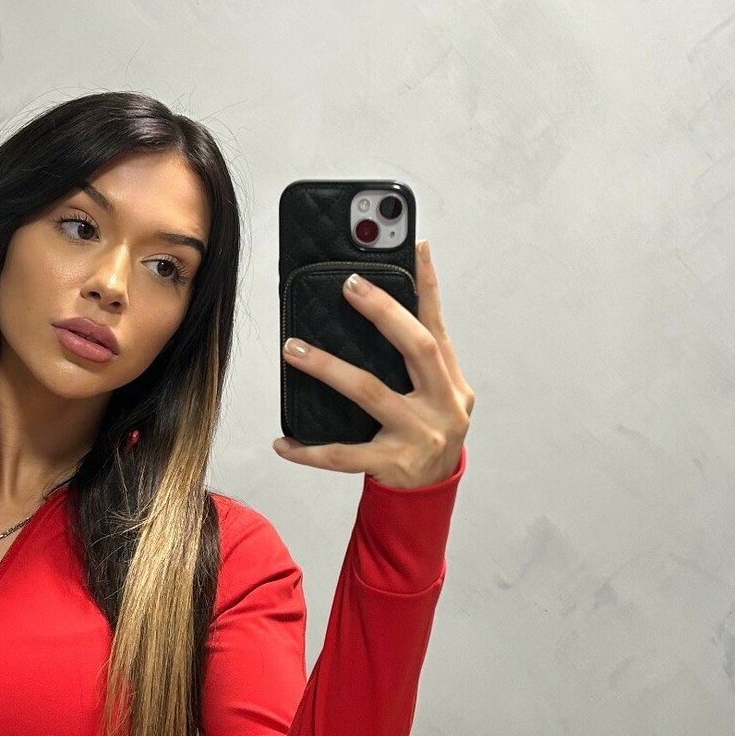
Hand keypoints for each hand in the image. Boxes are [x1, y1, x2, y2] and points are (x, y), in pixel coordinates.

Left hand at [272, 239, 475, 488]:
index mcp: (451, 380)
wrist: (431, 489)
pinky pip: (343, 455)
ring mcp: (418, 435)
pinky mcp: (391, 464)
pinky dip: (310, 450)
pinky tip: (283, 443)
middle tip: (347, 286)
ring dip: (328, 367)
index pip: (437, 324)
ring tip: (292, 349)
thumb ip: (419, 355)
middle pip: (415, 348)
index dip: (428, 285)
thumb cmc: (427, 427)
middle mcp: (441, 404)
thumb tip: (386, 302)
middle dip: (383, 312)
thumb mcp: (436, 390)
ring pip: (370, 393)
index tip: (415, 246)